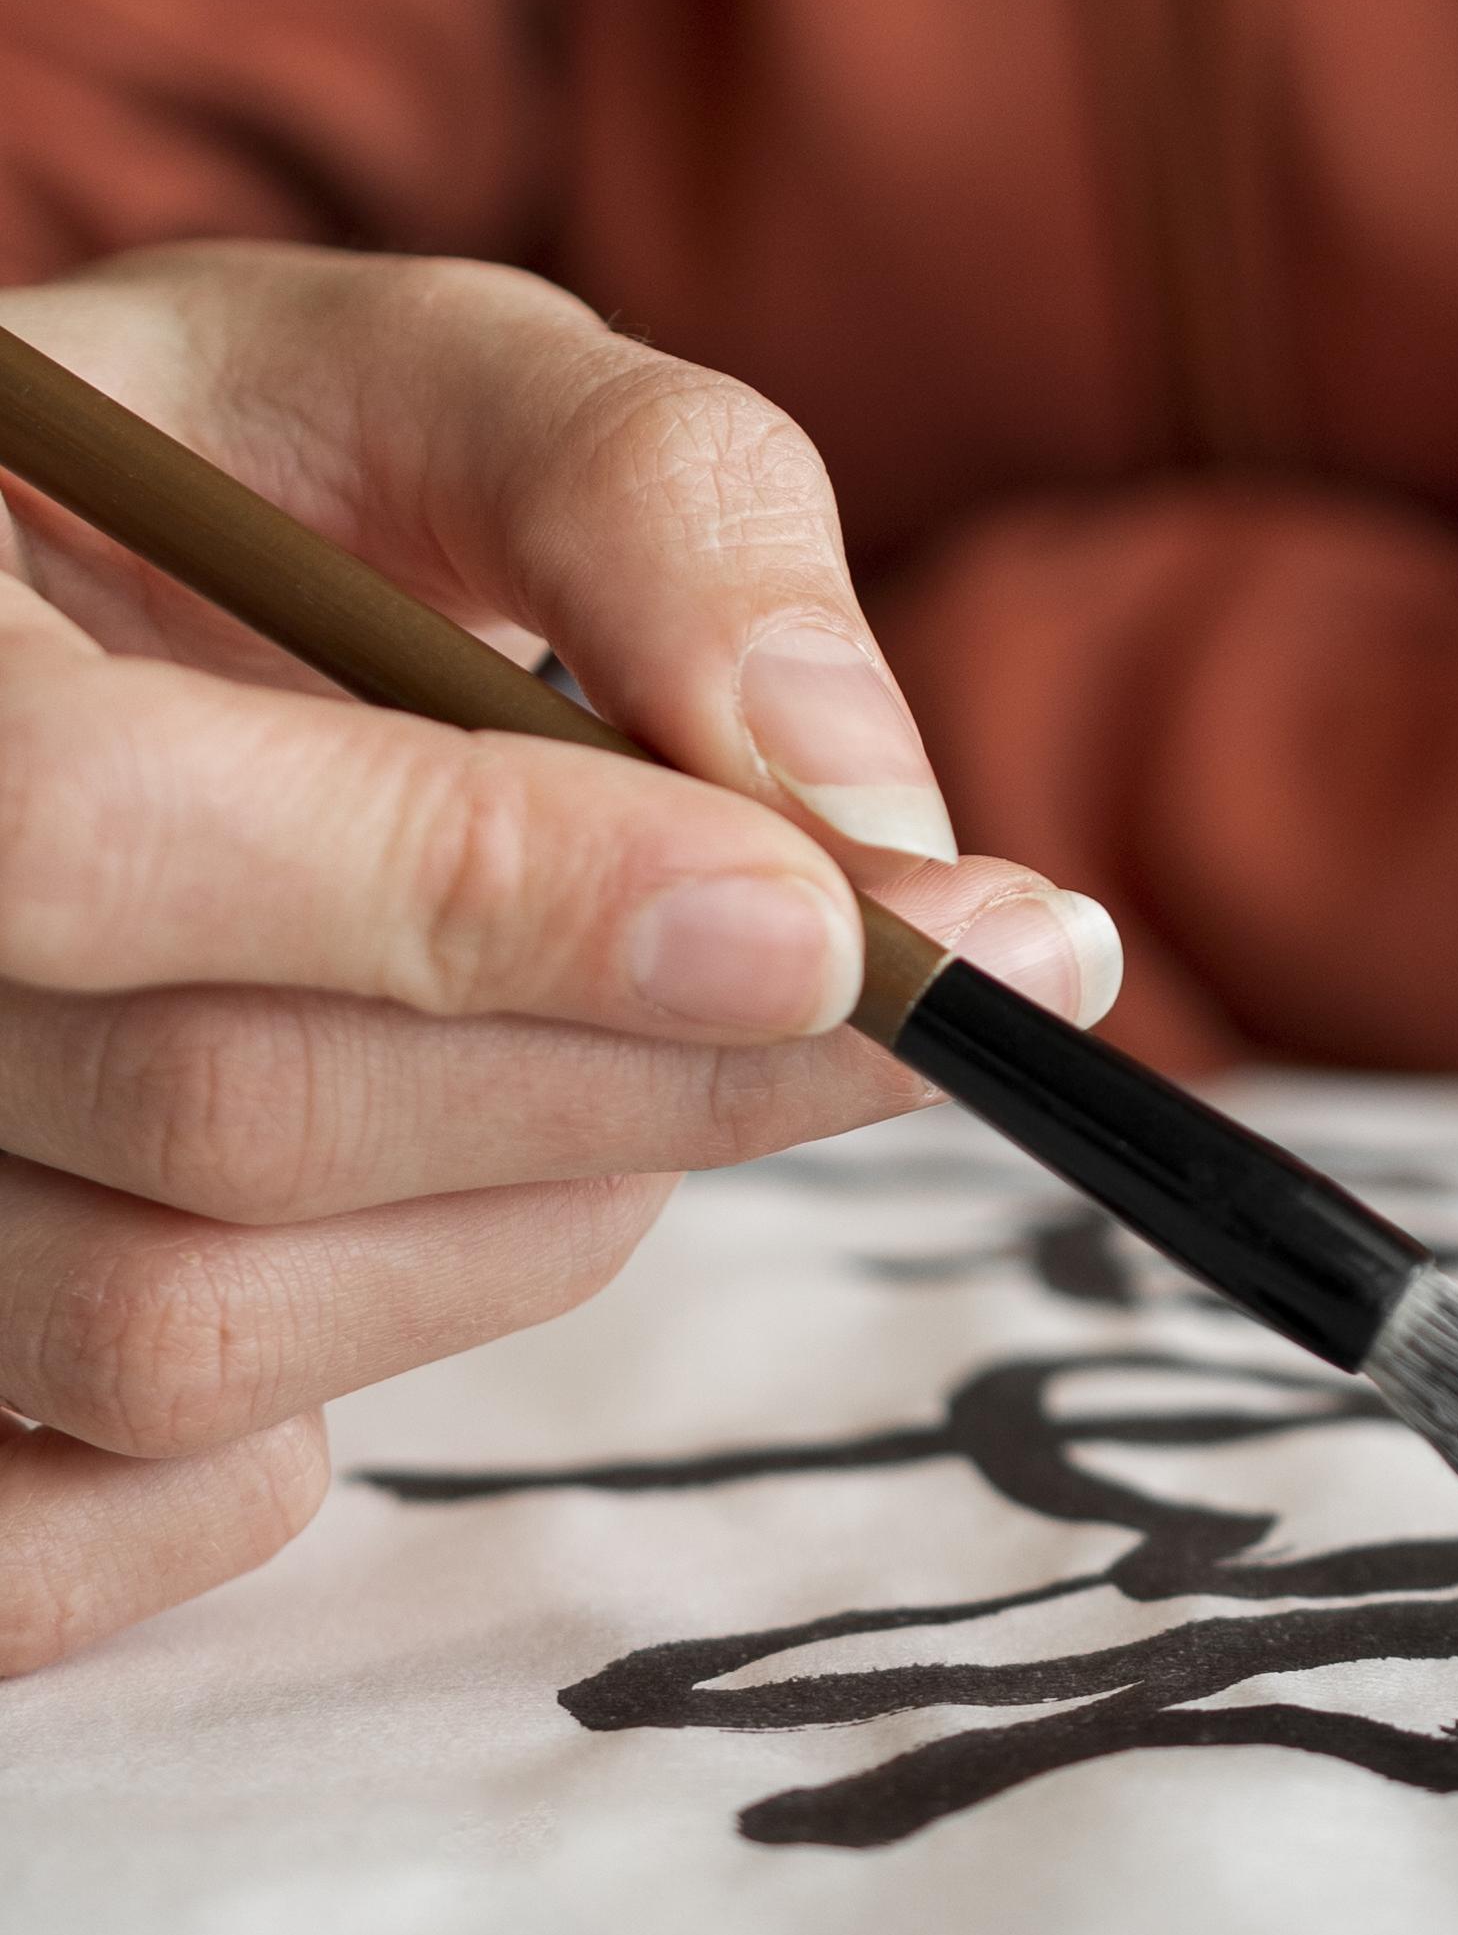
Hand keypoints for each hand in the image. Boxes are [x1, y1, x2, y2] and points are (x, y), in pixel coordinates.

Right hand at [0, 243, 1118, 1673]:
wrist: (38, 630)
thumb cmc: (232, 490)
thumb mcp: (421, 389)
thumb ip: (645, 503)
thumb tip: (865, 810)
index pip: (104, 827)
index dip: (487, 898)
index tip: (842, 923)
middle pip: (221, 1115)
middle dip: (639, 1076)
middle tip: (894, 1000)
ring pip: (184, 1340)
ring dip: (524, 1225)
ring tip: (616, 1058)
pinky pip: (82, 1545)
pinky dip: (304, 1449)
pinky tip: (398, 1227)